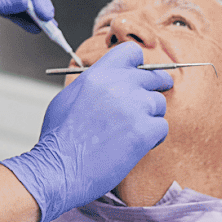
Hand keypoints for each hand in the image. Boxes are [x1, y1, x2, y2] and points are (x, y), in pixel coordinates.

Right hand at [0, 43, 172, 221]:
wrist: (59, 169)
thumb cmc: (59, 139)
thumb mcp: (68, 97)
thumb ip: (93, 84)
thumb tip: (109, 80)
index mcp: (97, 75)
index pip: (131, 52)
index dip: (138, 65)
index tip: (140, 75)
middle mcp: (117, 85)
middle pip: (153, 77)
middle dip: (154, 89)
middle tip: (149, 102)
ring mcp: (133, 107)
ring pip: (158, 103)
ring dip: (150, 116)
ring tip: (130, 132)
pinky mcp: (143, 131)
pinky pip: (162, 127)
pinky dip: (153, 138)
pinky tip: (136, 146)